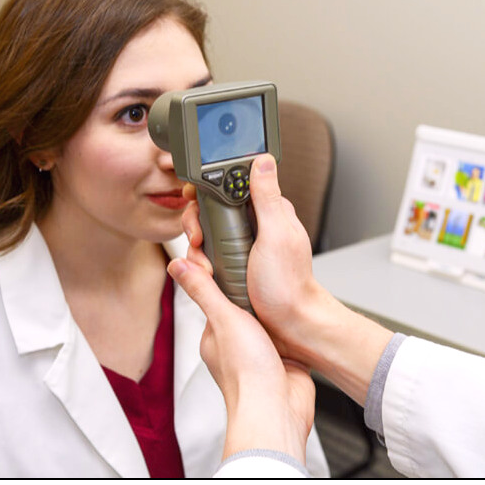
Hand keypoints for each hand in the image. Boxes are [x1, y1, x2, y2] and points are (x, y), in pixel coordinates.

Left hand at [168, 257, 313, 463]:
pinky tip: (294, 312)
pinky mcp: (282, 359)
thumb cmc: (248, 374)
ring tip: (279, 282)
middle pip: (242, 303)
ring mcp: (259, 352)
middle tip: (262, 262)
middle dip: (252, 286)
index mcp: (214, 334)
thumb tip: (177, 264)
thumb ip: (203, 290)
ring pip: (264, 318)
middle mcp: (235, 343)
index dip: (223, 272)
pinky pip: (283, 334)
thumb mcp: (224, 320)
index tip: (232, 250)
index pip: (214, 294)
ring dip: (271, 304)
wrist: (278, 409)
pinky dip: (288, 323)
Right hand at [181, 155, 329, 359]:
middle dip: (198, 224)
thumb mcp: (276, 235)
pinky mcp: (232, 264)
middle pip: (211, 209)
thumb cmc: (289, 284)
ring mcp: (242, 246)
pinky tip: (207, 275)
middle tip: (200, 239)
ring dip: (198, 249)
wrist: (289, 324)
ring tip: (207, 266)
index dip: (209, 188)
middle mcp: (253, 226)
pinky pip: (206, 256)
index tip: (196, 200)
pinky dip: (201, 265)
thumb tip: (263, 161)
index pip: (231, 184)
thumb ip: (267, 197)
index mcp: (268, 211)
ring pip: (205, 234)